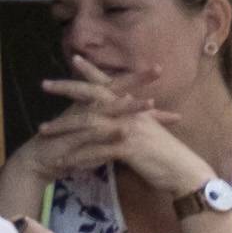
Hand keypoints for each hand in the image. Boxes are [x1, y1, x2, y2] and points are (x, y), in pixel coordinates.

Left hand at [35, 71, 205, 211]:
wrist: (186, 172)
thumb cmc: (171, 155)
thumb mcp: (154, 134)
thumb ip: (140, 123)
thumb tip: (126, 121)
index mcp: (136, 109)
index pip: (111, 84)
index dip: (92, 71)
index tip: (75, 59)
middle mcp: (131, 114)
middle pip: (93, 95)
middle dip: (67, 88)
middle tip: (44, 84)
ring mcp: (128, 129)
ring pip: (88, 123)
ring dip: (63, 127)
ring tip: (43, 131)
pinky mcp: (127, 148)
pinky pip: (95, 151)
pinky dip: (76, 157)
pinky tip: (62, 161)